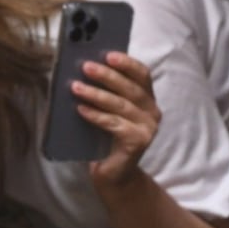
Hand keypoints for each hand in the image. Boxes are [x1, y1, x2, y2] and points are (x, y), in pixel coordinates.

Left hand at [76, 53, 159, 189]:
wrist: (113, 173)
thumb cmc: (107, 138)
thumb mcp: (108, 111)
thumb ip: (106, 92)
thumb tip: (85, 70)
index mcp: (147, 99)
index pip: (142, 74)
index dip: (127, 63)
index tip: (108, 54)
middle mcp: (152, 112)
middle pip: (130, 88)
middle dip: (106, 76)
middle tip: (85, 67)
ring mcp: (148, 128)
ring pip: (120, 105)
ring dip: (96, 94)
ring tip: (76, 87)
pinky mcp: (139, 142)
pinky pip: (114, 124)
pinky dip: (96, 115)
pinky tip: (81, 109)